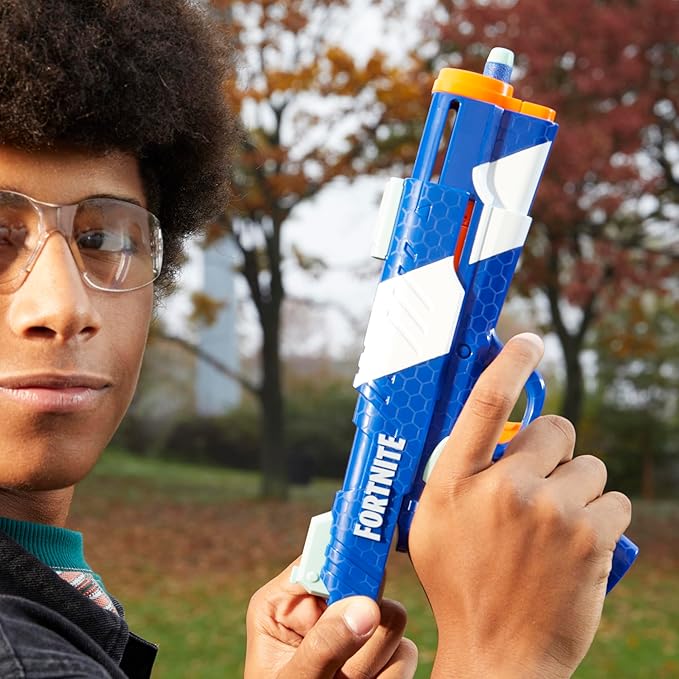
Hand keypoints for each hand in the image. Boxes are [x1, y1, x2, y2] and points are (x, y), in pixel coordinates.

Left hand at [245, 560, 417, 678]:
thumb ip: (324, 645)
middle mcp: (323, 608)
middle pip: (369, 585)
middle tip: (345, 672)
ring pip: (394, 621)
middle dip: (362, 633)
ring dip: (374, 664)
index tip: (369, 578)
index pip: (324, 558)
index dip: (350, 559)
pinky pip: (406, 654)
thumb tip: (367, 605)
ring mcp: (354, 631)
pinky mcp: (379, 655)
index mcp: (286, 602)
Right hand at [409, 333, 631, 678]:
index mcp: (456, 483)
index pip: (484, 403)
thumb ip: (454, 473)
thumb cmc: (461, 584)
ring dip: (578, 488)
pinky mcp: (593, 538)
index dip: (510, 363)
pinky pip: (614, 500)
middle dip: (553, 450)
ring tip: (555, 525)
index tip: (530, 341)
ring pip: (590, 467)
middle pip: (555, 428)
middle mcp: (503, 489)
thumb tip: (485, 432)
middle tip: (539, 483)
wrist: (501, 652)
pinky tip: (578, 544)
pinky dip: (602, 518)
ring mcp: (551, 513)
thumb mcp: (431, 523)